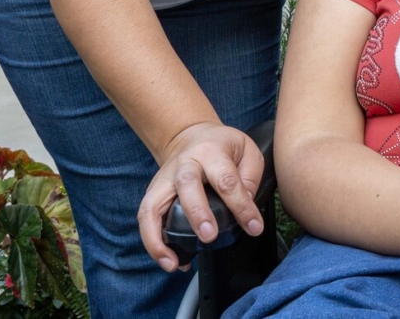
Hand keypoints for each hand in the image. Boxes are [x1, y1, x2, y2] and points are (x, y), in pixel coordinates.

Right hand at [138, 122, 265, 271]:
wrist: (190, 137)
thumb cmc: (222, 147)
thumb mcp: (246, 150)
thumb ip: (250, 176)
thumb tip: (246, 206)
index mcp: (211, 152)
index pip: (227, 180)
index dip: (241, 206)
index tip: (253, 227)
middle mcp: (184, 164)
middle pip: (186, 185)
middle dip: (197, 213)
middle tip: (209, 236)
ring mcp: (163, 180)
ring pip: (152, 206)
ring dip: (158, 238)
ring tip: (173, 263)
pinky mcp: (153, 194)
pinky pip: (145, 219)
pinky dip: (152, 242)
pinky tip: (168, 259)